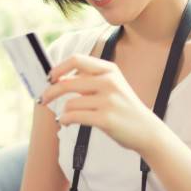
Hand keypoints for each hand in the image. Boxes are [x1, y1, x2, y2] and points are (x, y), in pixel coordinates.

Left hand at [40, 53, 160, 153]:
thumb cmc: (124, 109)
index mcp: (109, 70)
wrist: (147, 130)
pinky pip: (74, 117)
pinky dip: (65, 120)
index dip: (58, 68)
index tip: (49, 77)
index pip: (76, 60)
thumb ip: (89, 80)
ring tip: (65, 117)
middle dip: (50, 92)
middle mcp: (109, 82)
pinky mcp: (105, 119)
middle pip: (67, 82)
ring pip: (69, 103)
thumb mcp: (112, 86)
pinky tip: (67, 122)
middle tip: (43, 99)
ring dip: (62, 111)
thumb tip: (58, 78)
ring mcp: (108, 100)